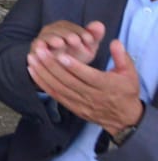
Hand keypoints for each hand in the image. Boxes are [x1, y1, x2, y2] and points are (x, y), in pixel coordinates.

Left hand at [28, 37, 143, 136]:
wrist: (123, 118)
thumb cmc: (125, 91)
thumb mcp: (129, 73)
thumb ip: (121, 57)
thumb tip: (114, 42)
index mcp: (107, 86)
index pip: (88, 76)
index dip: (74, 66)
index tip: (61, 55)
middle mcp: (92, 96)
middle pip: (69, 81)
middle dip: (51, 65)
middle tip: (39, 49)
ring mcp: (81, 103)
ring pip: (59, 88)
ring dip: (43, 73)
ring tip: (32, 57)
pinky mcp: (73, 107)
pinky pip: (55, 95)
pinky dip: (43, 83)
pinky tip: (32, 71)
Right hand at [31, 20, 103, 66]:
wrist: (61, 70)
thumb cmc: (77, 55)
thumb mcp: (88, 47)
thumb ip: (94, 36)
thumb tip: (100, 24)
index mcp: (65, 27)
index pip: (73, 27)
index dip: (81, 32)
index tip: (90, 40)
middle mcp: (52, 30)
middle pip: (59, 30)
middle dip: (67, 35)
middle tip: (75, 40)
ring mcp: (42, 39)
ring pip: (47, 36)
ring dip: (53, 39)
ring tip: (59, 43)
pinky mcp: (35, 49)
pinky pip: (36, 47)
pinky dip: (40, 47)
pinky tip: (45, 50)